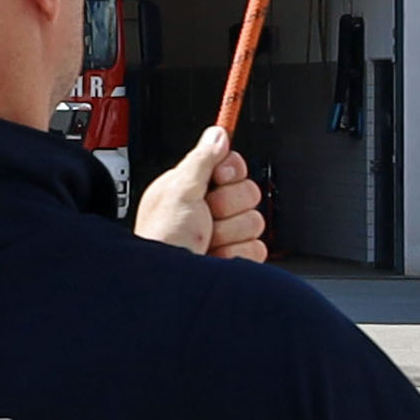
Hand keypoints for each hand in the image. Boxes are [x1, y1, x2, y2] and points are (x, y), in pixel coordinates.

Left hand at [138, 129, 267, 263]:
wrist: (167, 286)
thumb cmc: (161, 240)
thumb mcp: (177, 191)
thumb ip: (201, 160)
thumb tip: (217, 134)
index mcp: (193, 188)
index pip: (231, 165)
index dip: (230, 171)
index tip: (219, 178)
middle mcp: (210, 209)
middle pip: (248, 191)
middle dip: (227, 206)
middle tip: (205, 216)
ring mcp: (225, 235)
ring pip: (255, 220)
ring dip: (229, 232)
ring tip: (205, 241)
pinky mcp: (238, 258)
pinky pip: (258, 247)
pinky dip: (236, 254)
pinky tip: (216, 256)